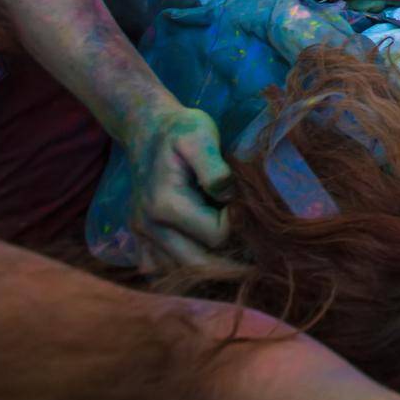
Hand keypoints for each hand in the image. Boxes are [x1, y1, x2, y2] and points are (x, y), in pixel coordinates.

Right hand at [127, 104, 232, 268]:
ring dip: (209, 269)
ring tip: (236, 256)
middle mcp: (149, 226)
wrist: (148, 129)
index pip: (215, 236)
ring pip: (179, 271)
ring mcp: (141, 234)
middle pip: (198, 264)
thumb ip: (214, 168)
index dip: (237, 225)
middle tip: (259, 256)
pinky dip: (182, 268)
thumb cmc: (181, 130)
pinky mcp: (140, 236)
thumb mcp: (200, 136)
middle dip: (231, 263)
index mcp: (166, 204)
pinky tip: (204, 255)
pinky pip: (158, 268)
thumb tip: (228, 196)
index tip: (245, 207)